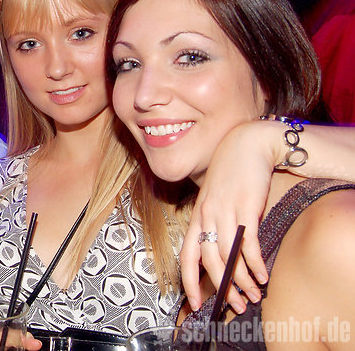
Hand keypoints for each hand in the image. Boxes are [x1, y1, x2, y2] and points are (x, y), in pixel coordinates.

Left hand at [180, 121, 274, 312]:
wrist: (246, 145)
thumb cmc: (230, 174)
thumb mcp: (214, 199)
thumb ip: (212, 222)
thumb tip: (218, 249)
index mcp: (196, 216)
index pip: (186, 255)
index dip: (189, 281)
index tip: (196, 303)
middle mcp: (206, 216)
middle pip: (209, 262)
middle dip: (221, 289)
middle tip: (234, 306)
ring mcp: (225, 212)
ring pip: (228, 256)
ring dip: (242, 281)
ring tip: (252, 296)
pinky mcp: (246, 208)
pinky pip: (248, 244)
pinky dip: (255, 264)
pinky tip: (263, 275)